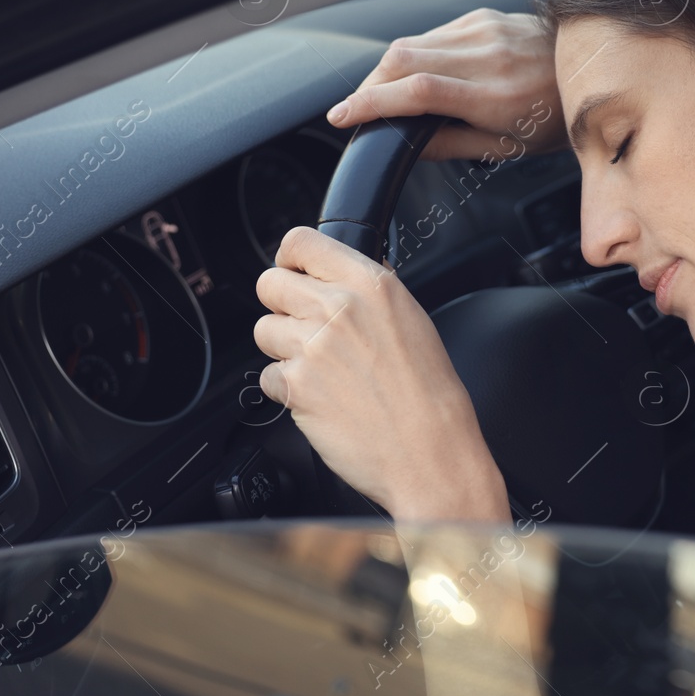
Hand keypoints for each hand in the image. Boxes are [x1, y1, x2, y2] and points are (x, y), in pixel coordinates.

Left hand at [253, 226, 509, 522]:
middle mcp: (338, 308)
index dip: (292, 260)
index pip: (301, 242)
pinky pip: (267, 376)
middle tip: (304, 327)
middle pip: (270, 283)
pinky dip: (286, 389)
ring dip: (282, 348)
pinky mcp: (296, 385)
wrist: (431, 453)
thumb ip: (370, 292)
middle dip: (281, 305)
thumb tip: (342, 275)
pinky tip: (320, 397)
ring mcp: (313, 346)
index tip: (295, 274)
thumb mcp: (412, 319)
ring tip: (318, 368)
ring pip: (263, 330)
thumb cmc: (430, 395)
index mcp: (371, 284)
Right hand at [326, 8, 565, 160]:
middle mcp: (488, 56)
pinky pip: (431, 34)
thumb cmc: (550, 116)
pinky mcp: (481, 17)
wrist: (588, 67)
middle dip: (368, 85)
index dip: (373, 102)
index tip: (342, 115)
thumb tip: (403, 144)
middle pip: (403, 58)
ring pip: (410, 42)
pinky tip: (413, 73)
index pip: (419, 91)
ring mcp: (484, 30)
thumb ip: (449, 145)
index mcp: (495, 96)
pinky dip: (412, 55)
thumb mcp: (504, 147)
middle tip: (355, 109)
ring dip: (385, 70)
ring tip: (378, 95)